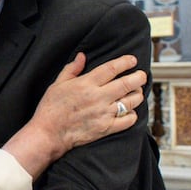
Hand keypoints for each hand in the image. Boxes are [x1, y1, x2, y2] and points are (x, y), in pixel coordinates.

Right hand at [5, 53, 145, 176]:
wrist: (48, 133)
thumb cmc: (51, 108)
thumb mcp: (57, 84)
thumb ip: (71, 69)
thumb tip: (82, 56)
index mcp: (86, 84)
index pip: (112, 68)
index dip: (125, 62)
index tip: (132, 60)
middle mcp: (98, 97)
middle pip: (128, 83)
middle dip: (139, 77)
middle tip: (141, 75)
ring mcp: (104, 113)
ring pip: (131, 101)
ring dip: (138, 94)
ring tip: (137, 91)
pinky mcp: (106, 128)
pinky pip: (128, 120)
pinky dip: (133, 114)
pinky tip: (129, 111)